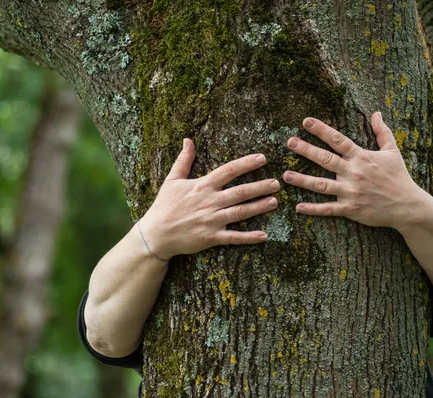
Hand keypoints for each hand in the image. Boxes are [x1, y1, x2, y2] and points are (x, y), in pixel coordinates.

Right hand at [139, 138, 279, 258]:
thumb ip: (183, 160)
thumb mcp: (171, 180)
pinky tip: (264, 235)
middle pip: (240, 192)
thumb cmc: (164, 206)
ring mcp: (211, 220)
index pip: (229, 171)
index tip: (262, 158)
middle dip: (260, 186)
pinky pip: (233, 237)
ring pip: (240, 212)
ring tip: (274, 202)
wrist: (155, 234)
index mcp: (202, 185)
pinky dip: (249, 237)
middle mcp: (209, 202)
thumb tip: (188, 140)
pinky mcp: (211, 237)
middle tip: (277, 183)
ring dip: (259, 207)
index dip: (246, 164)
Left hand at [282, 112, 425, 229]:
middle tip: (289, 142)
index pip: (338, 140)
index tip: (306, 121)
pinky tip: (298, 207)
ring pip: (321, 185)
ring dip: (302, 180)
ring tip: (285, 175)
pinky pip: (328, 209)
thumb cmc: (399, 177)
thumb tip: (376, 113)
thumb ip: (382, 132)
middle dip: (305, 150)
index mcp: (361, 157)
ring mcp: (350, 192)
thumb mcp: (393, 151)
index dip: (321, 130)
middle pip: (325, 159)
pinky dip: (313, 209)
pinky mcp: (350, 208)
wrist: (408, 206)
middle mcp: (353, 173)